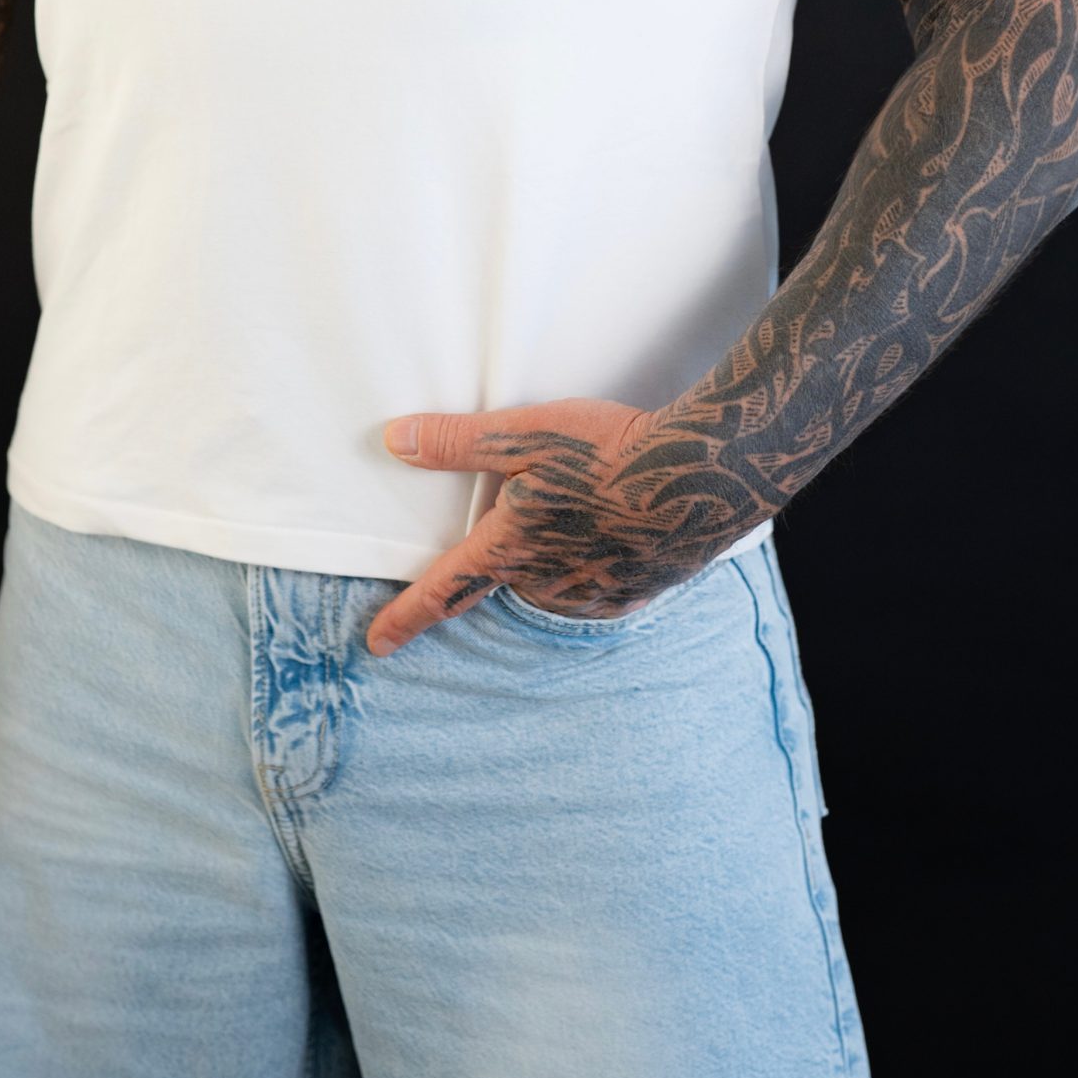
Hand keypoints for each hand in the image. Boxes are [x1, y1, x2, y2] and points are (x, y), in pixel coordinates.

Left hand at [369, 396, 714, 655]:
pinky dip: (590, 567)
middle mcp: (544, 582)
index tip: (376, 644)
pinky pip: (594, 590)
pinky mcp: (633, 593)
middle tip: (530, 513)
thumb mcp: (524, 433)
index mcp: (509, 548)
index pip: (442, 590)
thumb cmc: (608, 451)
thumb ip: (456, 442)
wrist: (701, 476)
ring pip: (549, 585)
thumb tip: (394, 441)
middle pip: (503, 578)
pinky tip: (607, 537)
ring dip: (550, 560)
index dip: (405, 617)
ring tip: (579, 512)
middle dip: (504, 556)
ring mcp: (591, 593)